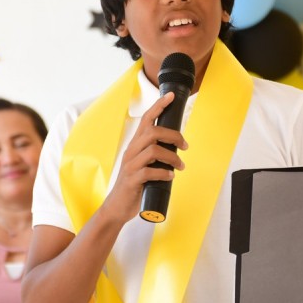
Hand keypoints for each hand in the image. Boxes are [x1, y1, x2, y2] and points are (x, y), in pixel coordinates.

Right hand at [101, 92, 187, 223]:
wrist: (118, 206)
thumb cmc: (135, 184)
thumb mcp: (145, 165)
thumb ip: (156, 156)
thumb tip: (176, 151)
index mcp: (135, 145)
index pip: (146, 119)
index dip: (158, 106)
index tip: (171, 96)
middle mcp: (131, 151)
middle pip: (153, 132)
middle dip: (173, 136)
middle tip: (184, 146)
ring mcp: (130, 165)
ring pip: (153, 151)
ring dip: (172, 158)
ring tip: (180, 166)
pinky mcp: (132, 180)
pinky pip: (149, 171)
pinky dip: (164, 173)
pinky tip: (170, 177)